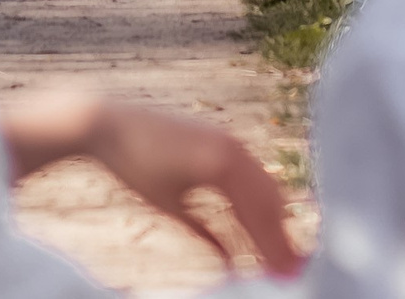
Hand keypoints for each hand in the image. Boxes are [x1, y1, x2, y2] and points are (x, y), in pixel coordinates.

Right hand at [0, 93, 300, 276]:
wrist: (104, 127)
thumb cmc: (135, 162)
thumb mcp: (175, 204)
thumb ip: (206, 230)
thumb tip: (229, 262)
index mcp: (230, 159)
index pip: (268, 202)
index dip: (282, 236)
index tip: (293, 267)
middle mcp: (235, 151)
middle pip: (275, 204)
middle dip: (287, 243)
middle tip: (300, 276)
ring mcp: (228, 150)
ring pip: (266, 204)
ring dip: (277, 242)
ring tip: (287, 274)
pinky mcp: (215, 157)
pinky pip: (244, 201)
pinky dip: (255, 231)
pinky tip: (258, 257)